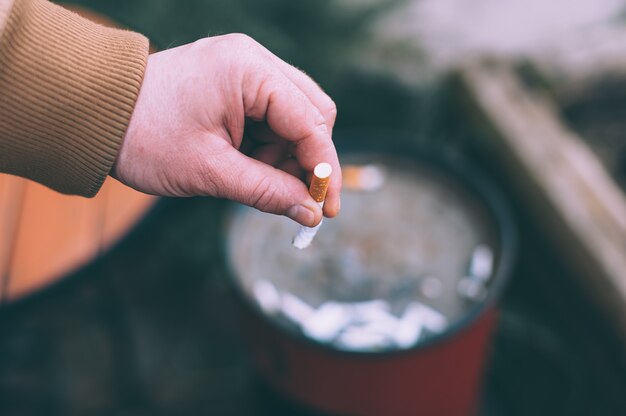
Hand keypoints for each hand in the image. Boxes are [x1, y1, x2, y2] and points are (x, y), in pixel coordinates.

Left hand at [113, 34, 340, 225]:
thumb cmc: (144, 137)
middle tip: (296, 200)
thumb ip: (267, 191)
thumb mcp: (210, 171)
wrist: (97, 114)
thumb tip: (310, 213)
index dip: (324, 169)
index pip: (311, 121)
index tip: (326, 209)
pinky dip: (270, 146)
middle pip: (312, 113)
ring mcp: (246, 69)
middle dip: (308, 160)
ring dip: (288, 155)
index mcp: (248, 70)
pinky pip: (273, 117)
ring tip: (257, 180)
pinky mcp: (237, 83)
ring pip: (296, 117)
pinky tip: (250, 166)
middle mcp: (254, 60)